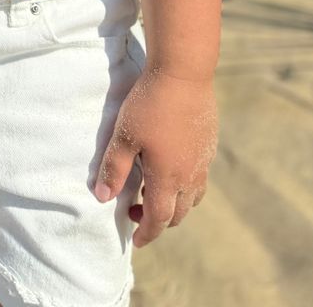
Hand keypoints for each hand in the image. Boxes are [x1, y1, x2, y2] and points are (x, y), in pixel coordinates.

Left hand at [93, 67, 217, 248]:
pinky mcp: (209, 144)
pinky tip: (172, 166)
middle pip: (178, 213)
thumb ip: (113, 169)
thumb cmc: (149, 104)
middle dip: (159, 220)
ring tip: (155, 191)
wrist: (183, 73)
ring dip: (175, 203)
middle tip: (138, 212)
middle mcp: (190, 175)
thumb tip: (103, 198)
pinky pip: (201, 176)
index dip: (146, 232)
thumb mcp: (124, 136)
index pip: (158, 219)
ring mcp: (203, 160)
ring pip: (193, 197)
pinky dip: (186, 184)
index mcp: (168, 178)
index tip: (135, 239)